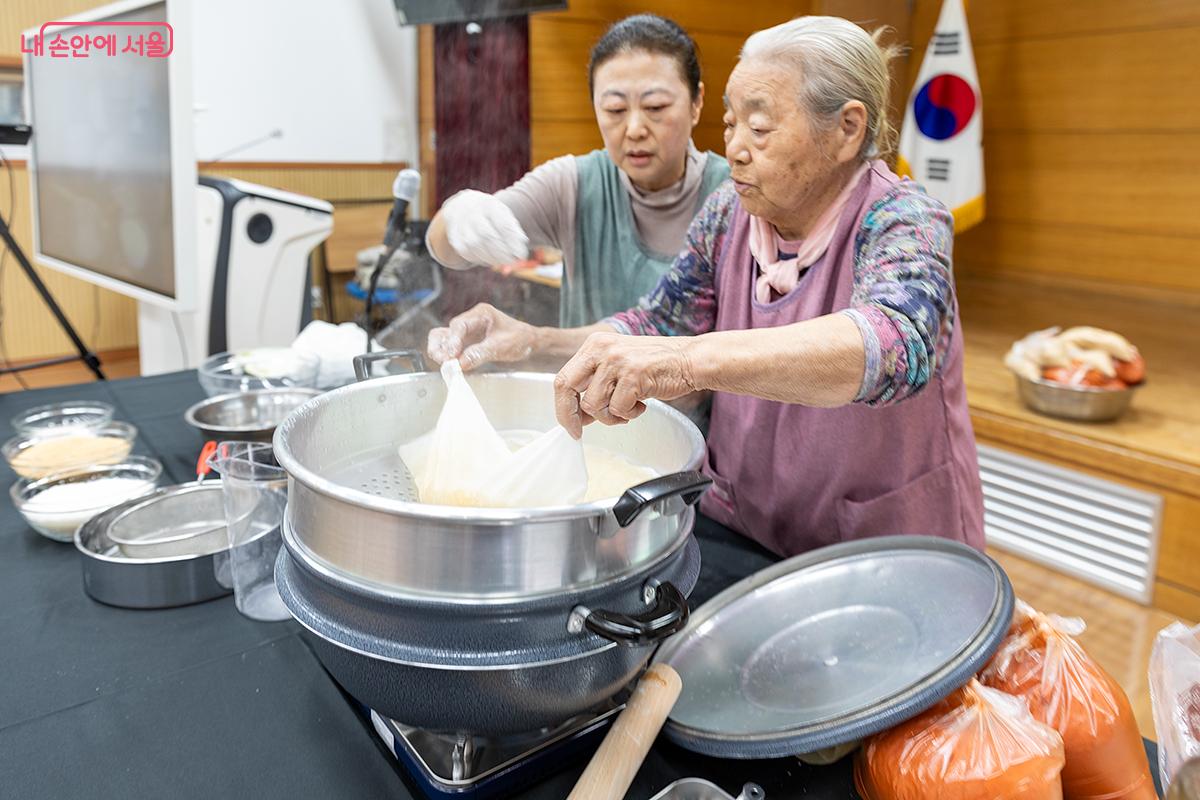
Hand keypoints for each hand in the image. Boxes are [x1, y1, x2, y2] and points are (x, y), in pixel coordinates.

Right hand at [427, 304, 536, 370]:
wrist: (528, 343)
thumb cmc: (519, 339)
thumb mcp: (501, 347)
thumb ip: (480, 353)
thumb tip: (460, 363)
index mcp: (481, 314)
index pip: (459, 325)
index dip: (452, 341)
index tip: (451, 357)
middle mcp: (470, 320)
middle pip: (446, 331)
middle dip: (442, 348)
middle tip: (444, 363)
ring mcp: (466, 332)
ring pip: (443, 339)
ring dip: (441, 352)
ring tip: (446, 366)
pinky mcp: (465, 342)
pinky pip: (450, 348)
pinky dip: (448, 357)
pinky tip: (452, 367)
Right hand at [440, 190, 528, 266]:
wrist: (464, 206)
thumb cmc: (491, 215)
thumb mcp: (504, 216)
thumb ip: (513, 231)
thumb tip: (520, 250)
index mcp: (489, 204)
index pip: (502, 225)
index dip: (512, 242)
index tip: (521, 255)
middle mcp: (472, 211)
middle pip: (486, 235)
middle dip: (501, 252)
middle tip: (512, 261)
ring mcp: (459, 222)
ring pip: (473, 245)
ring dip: (490, 257)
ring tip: (501, 261)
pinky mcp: (453, 234)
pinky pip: (464, 250)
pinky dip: (477, 258)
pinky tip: (487, 259)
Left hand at [553, 333, 698, 437]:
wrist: (690, 360)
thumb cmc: (656, 366)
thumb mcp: (618, 365)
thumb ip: (596, 385)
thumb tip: (578, 416)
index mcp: (594, 345)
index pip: (563, 378)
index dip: (563, 406)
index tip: (570, 424)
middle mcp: (601, 349)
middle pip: (566, 387)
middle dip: (570, 415)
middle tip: (578, 432)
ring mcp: (617, 362)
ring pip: (593, 405)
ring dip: (610, 416)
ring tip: (629, 408)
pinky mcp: (633, 376)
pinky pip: (618, 409)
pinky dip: (629, 414)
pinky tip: (642, 403)